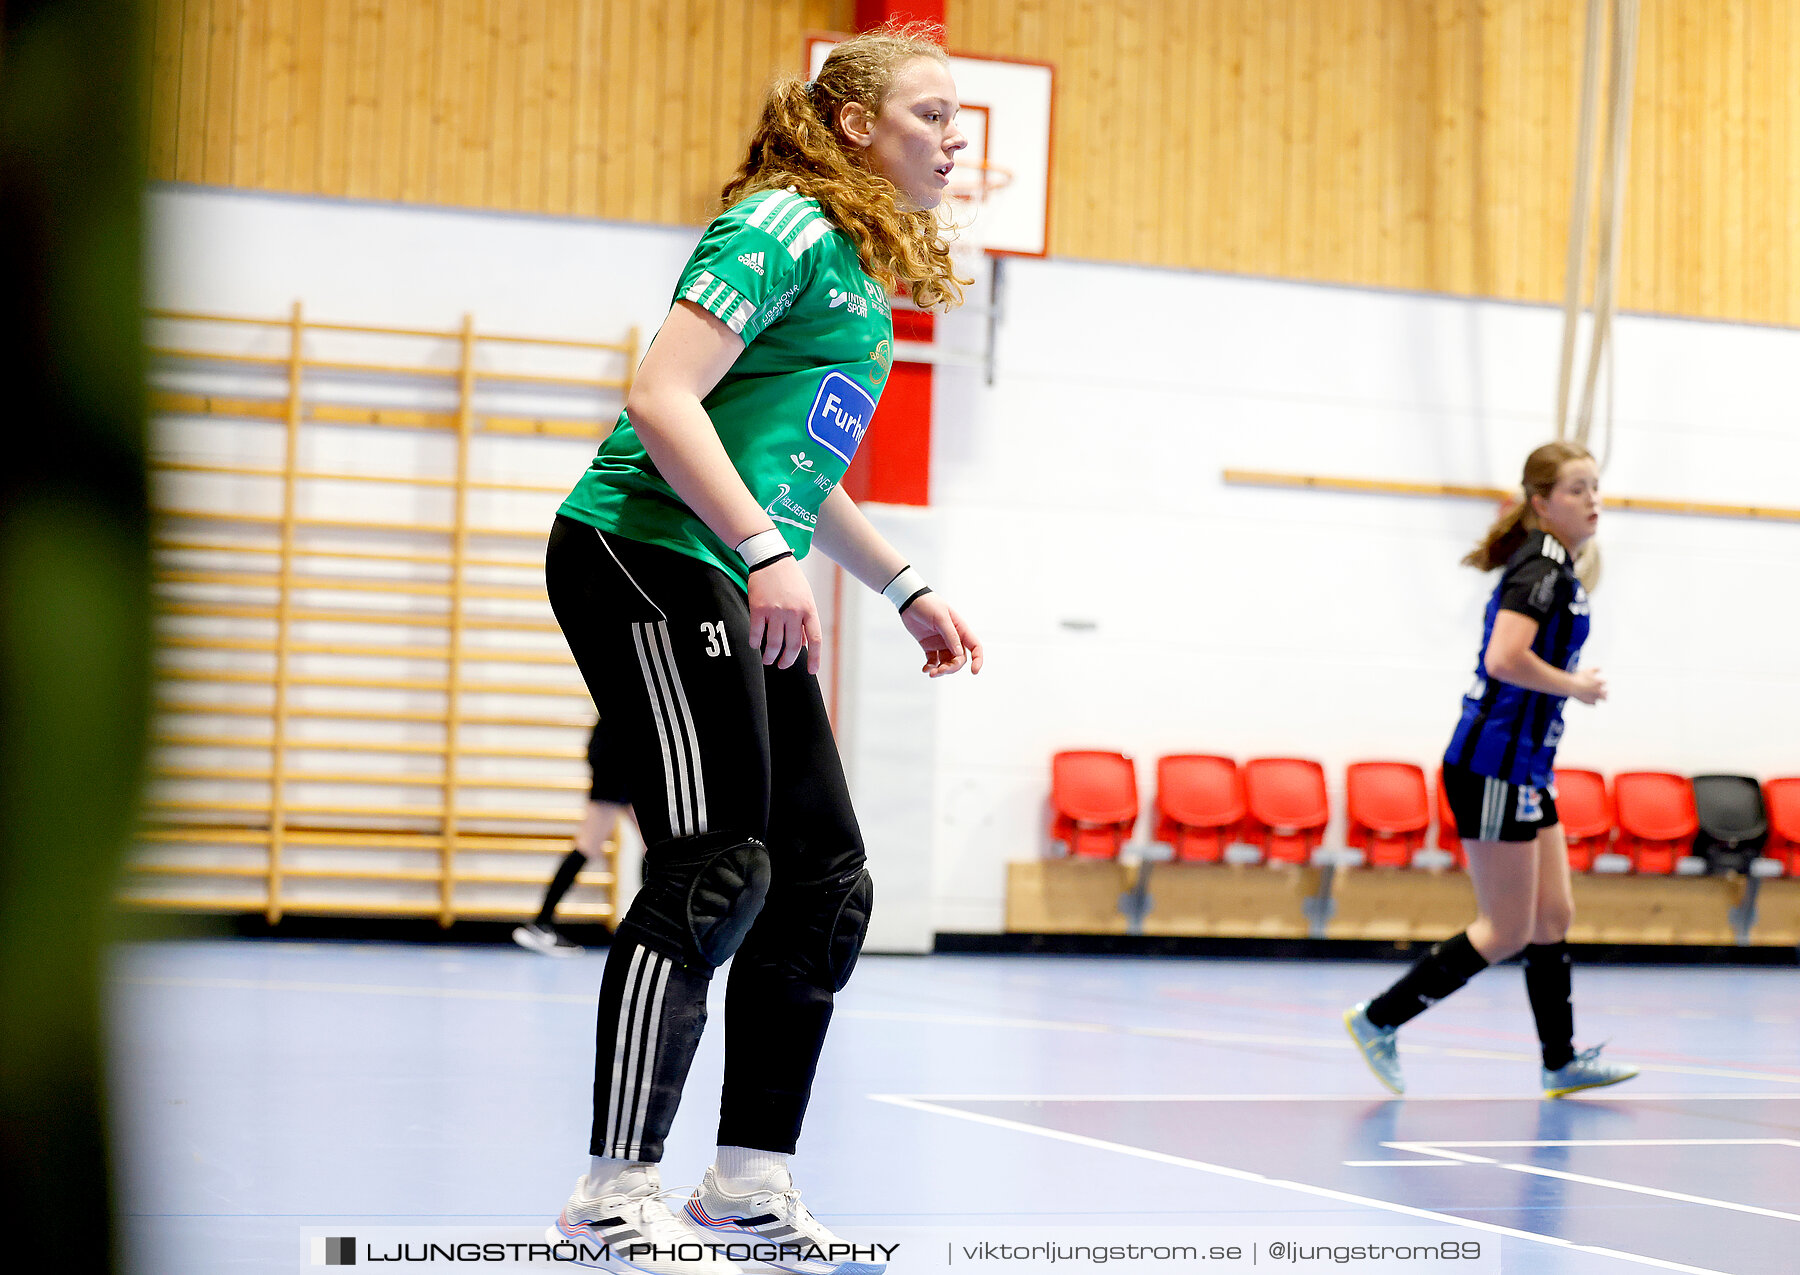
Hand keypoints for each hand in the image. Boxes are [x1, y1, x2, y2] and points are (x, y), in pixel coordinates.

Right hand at [747, 557, 822, 672]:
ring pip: (774, 643)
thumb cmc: (790, 579)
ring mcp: (776, 610)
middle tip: (782, 665)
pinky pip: (757, 633)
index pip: (815, 639)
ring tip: (767, 660)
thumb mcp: (805, 597)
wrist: (770, 558)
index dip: (815, 658)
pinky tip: (755, 645)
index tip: (812, 671)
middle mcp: (794, 612)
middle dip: (787, 661)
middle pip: (792, 646)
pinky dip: (755, 643)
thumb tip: (802, 645)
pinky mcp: (758, 608)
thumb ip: (805, 620)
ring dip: (770, 656)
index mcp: (809, 609)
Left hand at [901, 594, 983, 677]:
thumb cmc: (928, 604)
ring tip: (931, 673)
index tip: (974, 671)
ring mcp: (941, 643)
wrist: (909, 601)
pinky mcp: (929, 646)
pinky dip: (930, 667)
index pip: (975, 647)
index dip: (977, 660)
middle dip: (952, 667)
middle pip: (959, 659)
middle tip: (941, 670)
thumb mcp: (941, 618)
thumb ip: (950, 635)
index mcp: (960, 629)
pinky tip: (925, 669)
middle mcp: (953, 638)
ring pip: (946, 662)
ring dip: (941, 670)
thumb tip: (959, 653)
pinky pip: (933, 661)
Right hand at [1569, 668, 1606, 704]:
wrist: (1570, 686)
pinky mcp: (1589, 702)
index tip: (1597, 681)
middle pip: (1606, 693)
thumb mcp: (1587, 670)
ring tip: (1597, 696)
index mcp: (1599, 683)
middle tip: (1604, 691)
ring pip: (1603, 699)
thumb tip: (1601, 668)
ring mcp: (1594, 697)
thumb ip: (1595, 669)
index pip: (1605, 682)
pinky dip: (1593, 701)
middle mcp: (1599, 691)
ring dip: (1600, 697)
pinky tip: (1590, 699)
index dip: (1602, 681)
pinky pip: (1594, 704)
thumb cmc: (1578, 677)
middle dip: (1605, 692)